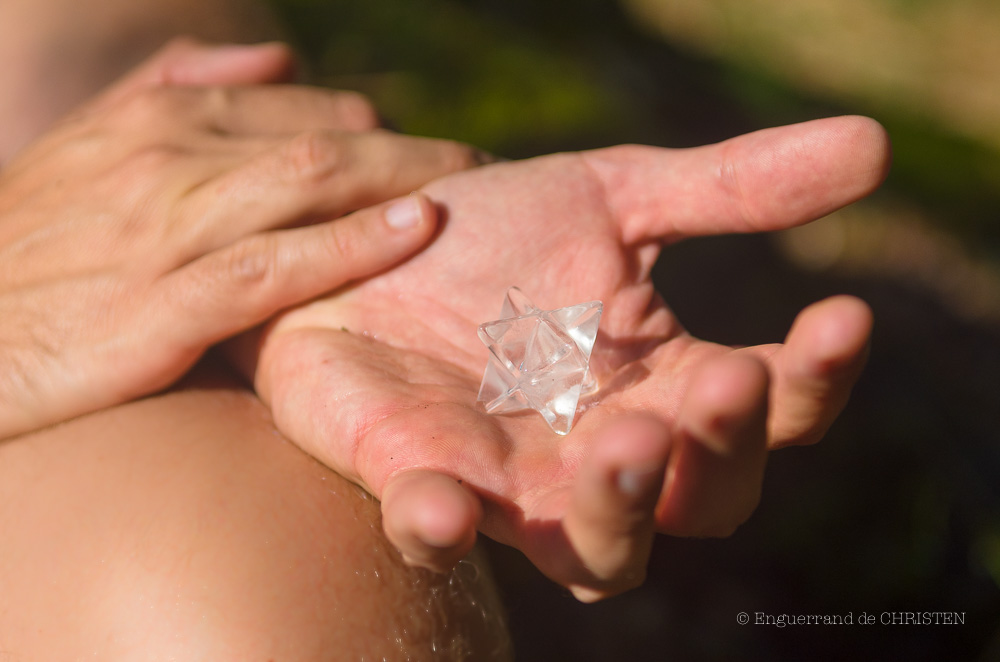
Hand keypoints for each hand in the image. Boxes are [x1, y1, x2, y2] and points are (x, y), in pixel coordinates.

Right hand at [0, 41, 485, 436]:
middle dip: (412, 152)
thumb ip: (176, 88)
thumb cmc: (29, 248)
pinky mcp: (165, 301)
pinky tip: (416, 230)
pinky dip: (353, 241)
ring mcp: (168, 226)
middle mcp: (168, 157)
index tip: (428, 154)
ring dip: (404, 182)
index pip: (298, 107)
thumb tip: (275, 57)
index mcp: (156, 119)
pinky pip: (277, 263)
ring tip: (471, 189)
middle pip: (323, 139)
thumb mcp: (85, 145)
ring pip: (311, 183)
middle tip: (478, 168)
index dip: (376, 131)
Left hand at [250, 116, 888, 599]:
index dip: (813, 378)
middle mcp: (604, 452)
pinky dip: (439, 529)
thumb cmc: (491, 236)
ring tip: (628, 438)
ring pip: (596, 551)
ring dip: (620, 507)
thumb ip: (727, 187)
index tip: (842, 315)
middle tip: (724, 376)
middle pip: (701, 499)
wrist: (365, 245)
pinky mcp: (418, 480)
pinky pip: (434, 534)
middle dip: (723, 449)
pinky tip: (446, 503)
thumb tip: (875, 144)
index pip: (770, 411)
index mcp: (664, 384)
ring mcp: (513, 482)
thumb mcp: (613, 194)